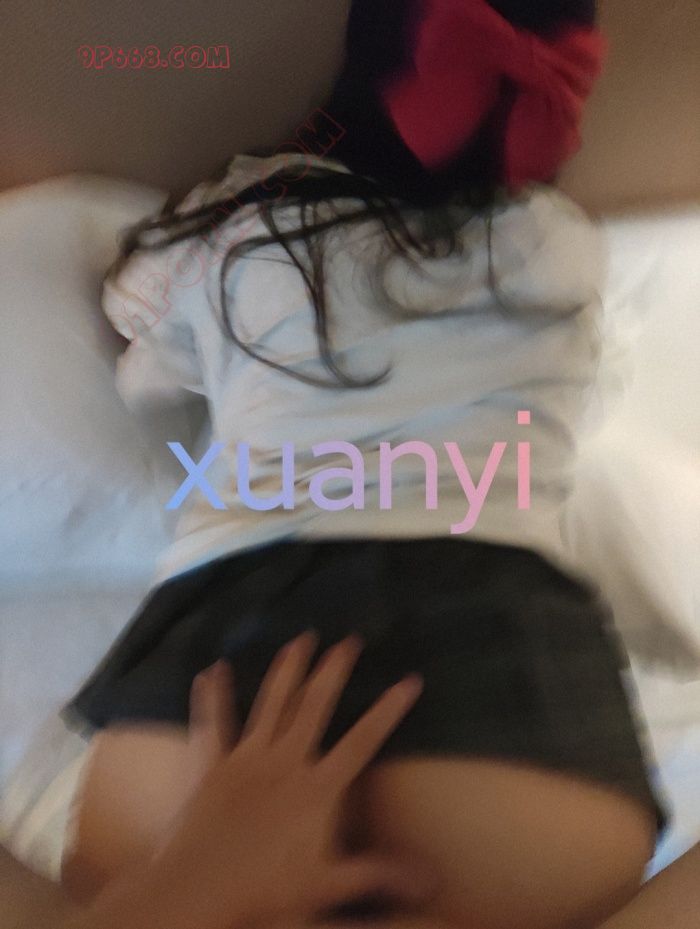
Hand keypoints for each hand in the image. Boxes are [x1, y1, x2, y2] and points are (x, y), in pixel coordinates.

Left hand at [131, 633, 427, 928]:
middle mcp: (285, 761)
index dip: (387, 711)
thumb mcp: (326, 885)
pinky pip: (212, 722)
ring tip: (299, 639)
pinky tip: (211, 669)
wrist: (197, 888)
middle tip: (347, 640)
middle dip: (333, 671)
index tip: (409, 680)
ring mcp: (246, 758)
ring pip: (271, 703)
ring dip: (286, 669)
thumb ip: (376, 875)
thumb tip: (430, 880)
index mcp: (316, 788)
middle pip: (314, 706)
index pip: (361, 742)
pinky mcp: (211, 763)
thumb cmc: (262, 890)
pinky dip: (211, 695)